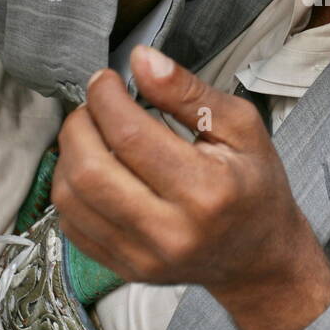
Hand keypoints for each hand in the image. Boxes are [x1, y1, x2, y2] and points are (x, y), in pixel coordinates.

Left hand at [51, 46, 329, 329]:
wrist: (259, 257)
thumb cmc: (255, 187)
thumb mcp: (241, 127)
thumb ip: (188, 91)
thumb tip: (141, 60)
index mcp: (206, 191)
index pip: (130, 136)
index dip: (106, 98)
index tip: (107, 80)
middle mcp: (171, 231)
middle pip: (90, 171)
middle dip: (79, 124)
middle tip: (93, 105)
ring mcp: (144, 257)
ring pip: (71, 199)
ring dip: (69, 155)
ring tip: (90, 134)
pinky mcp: (125, 269)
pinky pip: (72, 226)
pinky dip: (70, 189)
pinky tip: (93, 169)